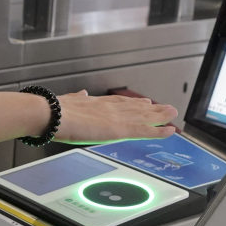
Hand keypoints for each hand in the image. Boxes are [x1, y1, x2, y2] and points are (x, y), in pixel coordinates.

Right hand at [53, 90, 178, 144]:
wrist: (52, 115)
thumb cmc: (53, 112)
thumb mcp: (67, 101)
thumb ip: (76, 99)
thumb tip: (81, 93)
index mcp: (96, 103)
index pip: (120, 102)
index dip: (134, 103)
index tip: (144, 102)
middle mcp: (110, 108)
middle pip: (136, 108)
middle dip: (152, 108)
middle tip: (166, 107)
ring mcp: (117, 118)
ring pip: (144, 117)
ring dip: (160, 116)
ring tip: (172, 114)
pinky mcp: (120, 129)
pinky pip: (145, 131)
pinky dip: (158, 131)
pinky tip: (169, 131)